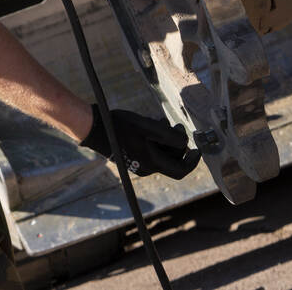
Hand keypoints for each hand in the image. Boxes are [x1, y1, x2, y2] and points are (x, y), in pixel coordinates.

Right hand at [79, 107, 200, 178]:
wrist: (94, 128)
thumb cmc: (120, 126)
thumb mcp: (149, 127)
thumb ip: (171, 136)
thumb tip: (185, 143)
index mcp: (152, 163)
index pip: (180, 171)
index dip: (192, 161)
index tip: (197, 149)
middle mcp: (146, 168)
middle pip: (171, 160)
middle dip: (177, 143)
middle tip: (177, 124)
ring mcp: (137, 164)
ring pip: (161, 154)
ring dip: (165, 139)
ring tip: (161, 121)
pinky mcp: (131, 157)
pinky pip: (150, 151)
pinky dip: (155, 140)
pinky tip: (150, 124)